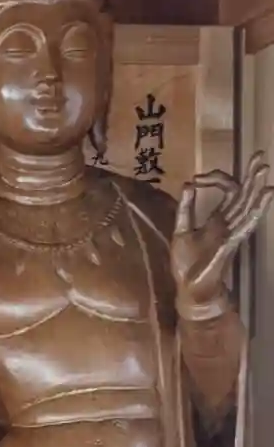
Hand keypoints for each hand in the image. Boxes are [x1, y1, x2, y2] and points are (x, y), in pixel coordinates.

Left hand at [171, 152, 272, 315]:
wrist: (189, 291)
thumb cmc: (187, 265)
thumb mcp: (180, 231)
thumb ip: (185, 208)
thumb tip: (188, 183)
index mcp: (217, 219)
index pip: (226, 191)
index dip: (216, 178)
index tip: (198, 177)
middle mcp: (228, 224)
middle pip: (244, 196)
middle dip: (251, 176)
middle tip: (260, 155)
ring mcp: (230, 234)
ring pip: (248, 208)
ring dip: (256, 191)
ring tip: (265, 173)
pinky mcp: (229, 245)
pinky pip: (244, 226)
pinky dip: (254, 212)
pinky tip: (263, 199)